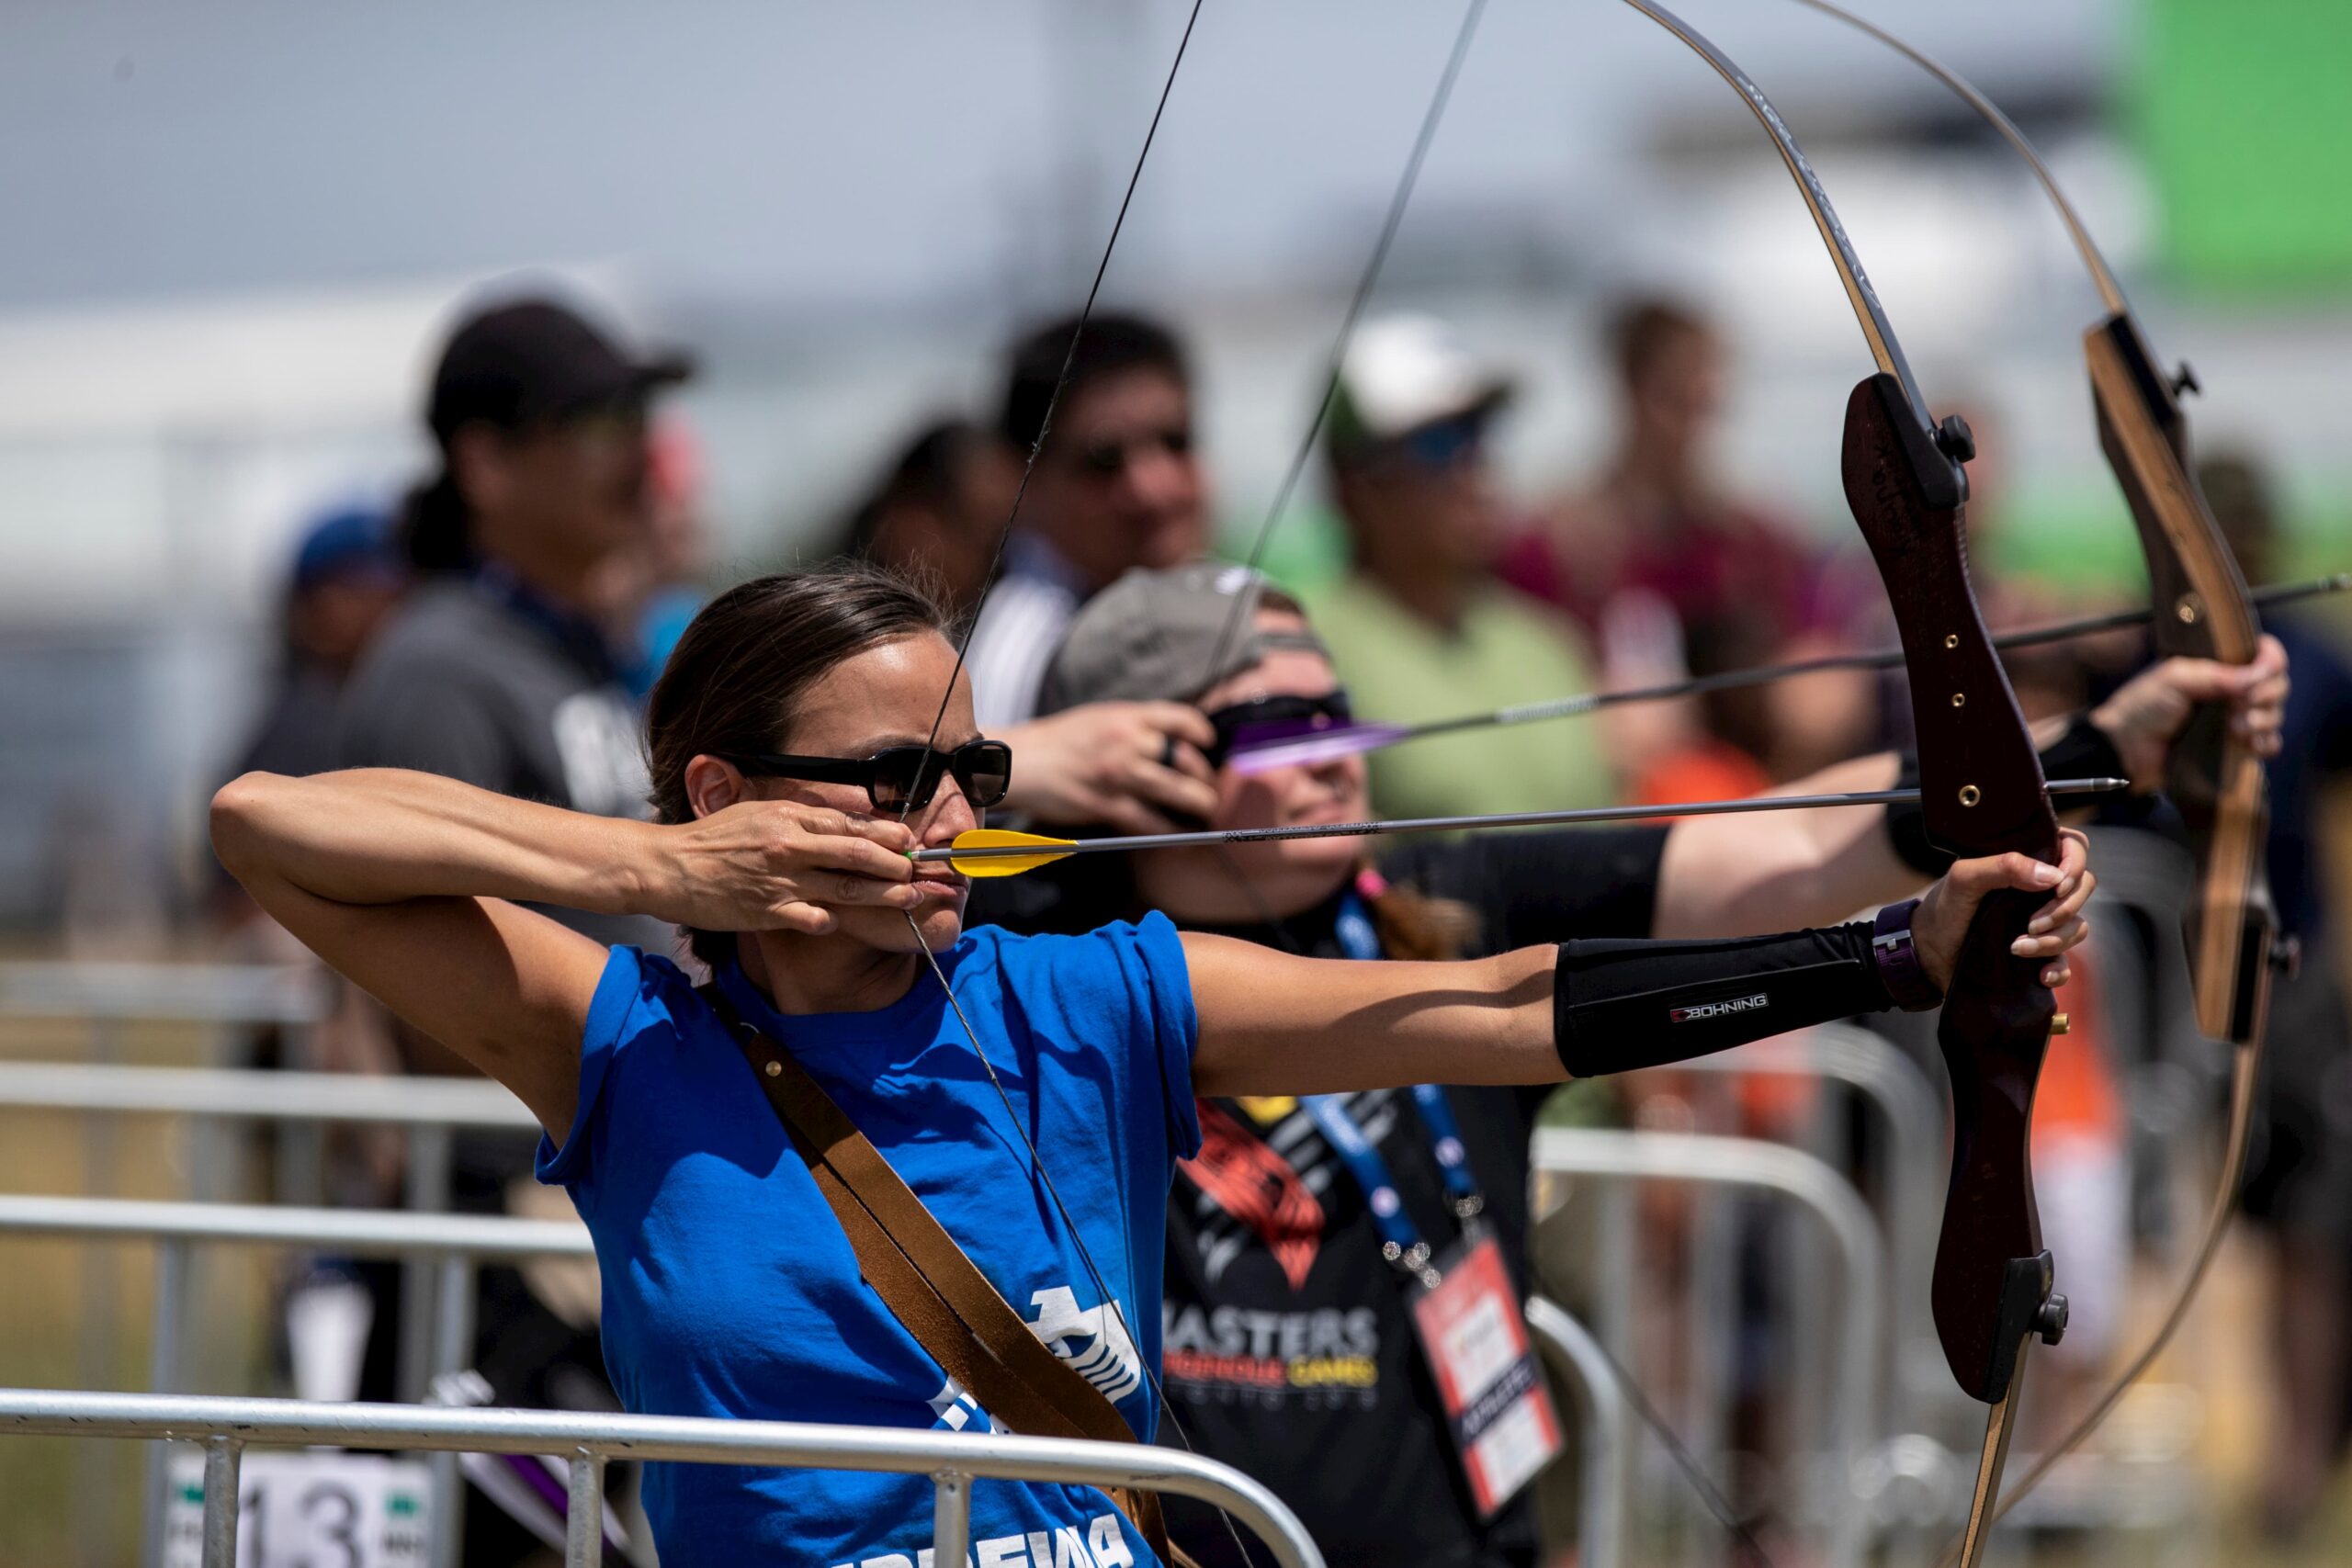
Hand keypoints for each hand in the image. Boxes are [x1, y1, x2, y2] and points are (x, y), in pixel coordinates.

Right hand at [647, 802, 921, 935]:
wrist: (668, 865)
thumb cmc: (712, 839)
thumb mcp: (757, 812)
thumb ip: (799, 818)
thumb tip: (840, 823)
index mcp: (789, 817)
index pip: (849, 824)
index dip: (885, 833)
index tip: (908, 840)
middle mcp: (791, 846)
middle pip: (858, 854)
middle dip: (896, 864)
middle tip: (918, 871)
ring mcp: (781, 880)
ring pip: (846, 887)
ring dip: (883, 894)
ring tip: (909, 898)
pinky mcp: (768, 911)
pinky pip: (813, 918)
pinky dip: (831, 920)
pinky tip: (842, 922)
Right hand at [999, 702, 1219, 831]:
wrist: (1021, 762)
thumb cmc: (1060, 741)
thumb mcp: (1099, 718)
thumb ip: (1134, 725)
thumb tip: (1169, 739)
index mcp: (1126, 717)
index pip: (1182, 718)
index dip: (1203, 732)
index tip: (1209, 744)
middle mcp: (1127, 742)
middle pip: (1187, 759)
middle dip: (1206, 778)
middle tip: (1210, 789)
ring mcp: (1118, 773)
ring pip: (1177, 792)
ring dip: (1199, 805)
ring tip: (1206, 813)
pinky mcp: (1106, 804)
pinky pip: (1150, 822)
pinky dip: (1170, 833)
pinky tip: (1179, 840)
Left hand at [1914, 827, 2093, 992]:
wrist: (1926, 954)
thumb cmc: (1943, 908)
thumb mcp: (1964, 879)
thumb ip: (2003, 866)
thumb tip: (2053, 877)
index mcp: (2025, 862)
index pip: (2074, 847)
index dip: (2075, 864)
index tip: (2057, 887)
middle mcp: (2039, 889)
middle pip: (2084, 887)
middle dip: (2064, 909)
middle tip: (2030, 924)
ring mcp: (2042, 922)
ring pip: (2077, 926)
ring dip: (2053, 941)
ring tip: (2016, 948)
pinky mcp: (2038, 954)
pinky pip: (2065, 962)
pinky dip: (2058, 970)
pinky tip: (2039, 975)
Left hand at [2091, 633, 2289, 788]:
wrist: (2125, 751)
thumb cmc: (2142, 707)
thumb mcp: (2174, 679)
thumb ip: (2215, 675)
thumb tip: (2255, 676)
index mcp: (2217, 666)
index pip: (2263, 654)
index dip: (2271, 662)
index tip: (2262, 674)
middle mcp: (2230, 690)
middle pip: (2276, 684)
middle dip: (2268, 695)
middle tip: (2242, 707)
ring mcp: (2234, 719)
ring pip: (2274, 714)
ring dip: (2265, 720)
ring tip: (2237, 728)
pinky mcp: (2234, 747)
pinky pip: (2267, 743)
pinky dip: (2267, 743)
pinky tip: (2252, 745)